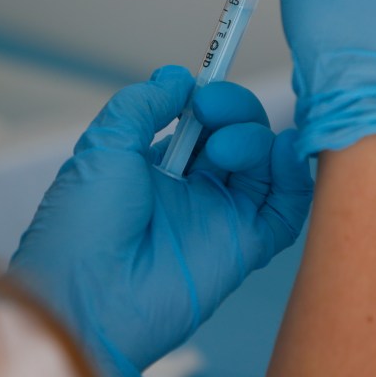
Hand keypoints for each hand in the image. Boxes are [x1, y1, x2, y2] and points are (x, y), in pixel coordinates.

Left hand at [6, 65, 312, 376]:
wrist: (86, 298)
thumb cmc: (82, 227)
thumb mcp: (103, 147)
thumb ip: (143, 104)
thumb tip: (176, 78)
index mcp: (154, 166)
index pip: (200, 121)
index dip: (209, 98)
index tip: (202, 88)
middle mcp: (191, 189)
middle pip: (237, 134)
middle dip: (233, 110)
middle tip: (211, 111)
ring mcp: (219, 216)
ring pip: (264, 163)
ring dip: (254, 139)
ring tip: (224, 149)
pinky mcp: (244, 246)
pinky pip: (285, 208)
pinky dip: (293, 175)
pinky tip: (282, 151)